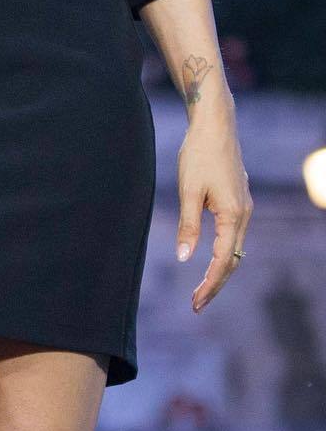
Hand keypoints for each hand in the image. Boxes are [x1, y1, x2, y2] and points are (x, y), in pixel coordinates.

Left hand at [176, 115, 251, 311]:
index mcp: (234, 215)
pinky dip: (223, 252)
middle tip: (196, 304)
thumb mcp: (188, 191)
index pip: (223, 262)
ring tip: (201, 288)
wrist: (215, 125)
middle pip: (233, 260)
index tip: (195, 303)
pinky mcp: (238, 200)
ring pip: (235, 248)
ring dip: (219, 269)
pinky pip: (233, 235)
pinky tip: (210, 259)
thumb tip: (185, 258)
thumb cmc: (199, 155)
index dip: (209, 284)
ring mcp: (243, 207)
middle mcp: (244, 214)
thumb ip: (188, 226)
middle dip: (215, 283)